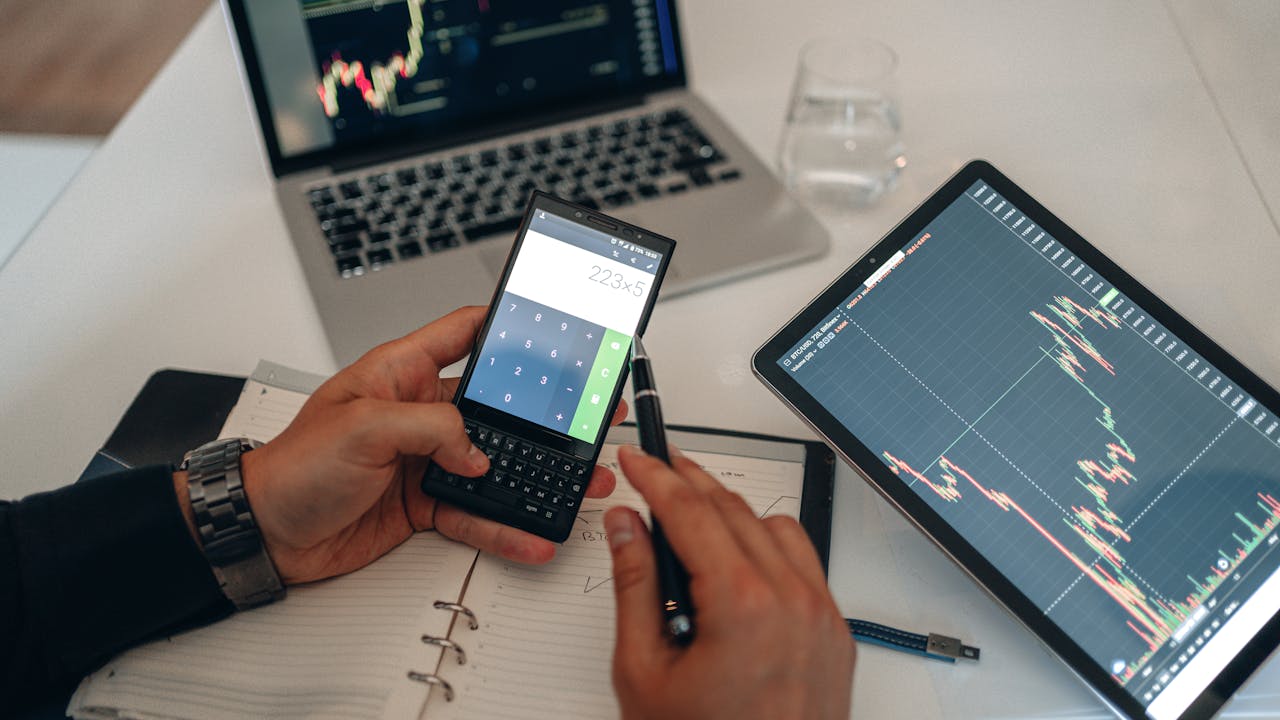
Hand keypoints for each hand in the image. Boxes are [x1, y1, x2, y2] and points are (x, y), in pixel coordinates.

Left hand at [219, 307, 624, 584]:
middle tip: (585, 416)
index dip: (505, 326)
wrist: (264, 533)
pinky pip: (476, 512)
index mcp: (399, 373)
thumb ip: (430, 428)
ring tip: (578, 481)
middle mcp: (417, 413)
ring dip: (536, 475)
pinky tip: (530, 533)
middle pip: (494, 407)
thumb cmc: (292, 467)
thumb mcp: (361, 428)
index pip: (463, 333)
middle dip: (542, 415)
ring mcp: (424, 460)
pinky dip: (505, 526)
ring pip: (494, 464)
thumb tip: (476, 451)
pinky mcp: (424, 503)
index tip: (549, 327)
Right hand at [606, 445, 853, 719]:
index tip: (636, 458)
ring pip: (776, 526)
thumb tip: (626, 529)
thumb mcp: (644, 671)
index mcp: (742, 605)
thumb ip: (635, 587)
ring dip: (731, 509)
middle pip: (733, 509)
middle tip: (656, 470)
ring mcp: (821, 616)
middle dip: (689, 482)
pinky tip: (740, 554)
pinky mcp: (836, 633)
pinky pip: (806, 562)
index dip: (656, 476)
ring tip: (691, 513)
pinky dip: (770, 544)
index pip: (690, 511)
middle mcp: (792, 601)